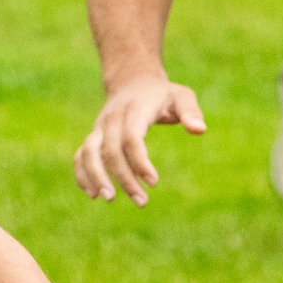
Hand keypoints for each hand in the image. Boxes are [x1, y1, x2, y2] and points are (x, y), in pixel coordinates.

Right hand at [74, 76, 206, 205]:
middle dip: (124, 178)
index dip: (139, 161)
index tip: (154, 182)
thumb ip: (190, 112)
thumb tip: (200, 130)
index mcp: (134, 110)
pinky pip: (81, 155)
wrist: (132, 80)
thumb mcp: (181, 96)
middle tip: (141, 201)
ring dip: (96, 177)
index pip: (131, 137)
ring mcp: (100, 128)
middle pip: (111, 150)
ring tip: (110, 199)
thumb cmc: (162, 94)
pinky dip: (82, 173)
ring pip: (89, 152)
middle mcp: (112, 119)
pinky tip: (92, 194)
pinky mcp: (94, 136)